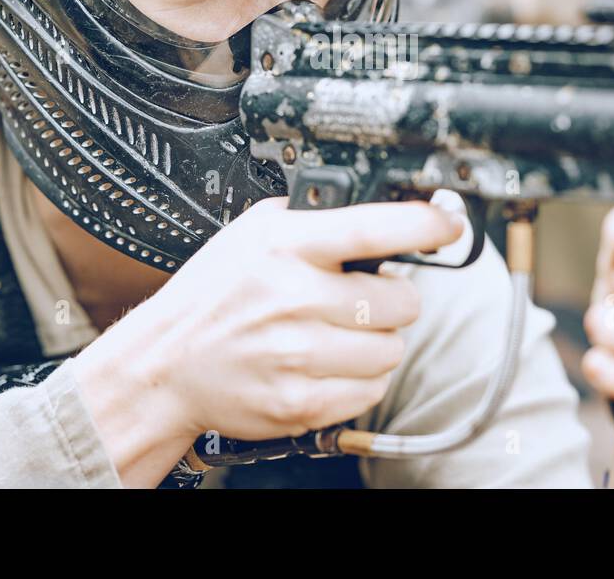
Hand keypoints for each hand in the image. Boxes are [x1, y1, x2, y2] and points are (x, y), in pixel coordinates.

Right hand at [69, 196, 460, 486]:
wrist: (164, 365)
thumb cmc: (212, 296)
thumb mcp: (254, 233)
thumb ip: (316, 220)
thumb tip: (388, 211)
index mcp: (284, 246)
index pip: (373, 228)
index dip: (425, 225)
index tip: (448, 224)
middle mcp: (293, 298)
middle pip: (400, 302)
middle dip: (390, 300)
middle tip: (361, 299)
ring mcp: (297, 355)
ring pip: (391, 350)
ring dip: (376, 343)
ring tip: (337, 334)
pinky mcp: (300, 402)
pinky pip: (370, 390)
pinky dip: (358, 379)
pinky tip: (327, 364)